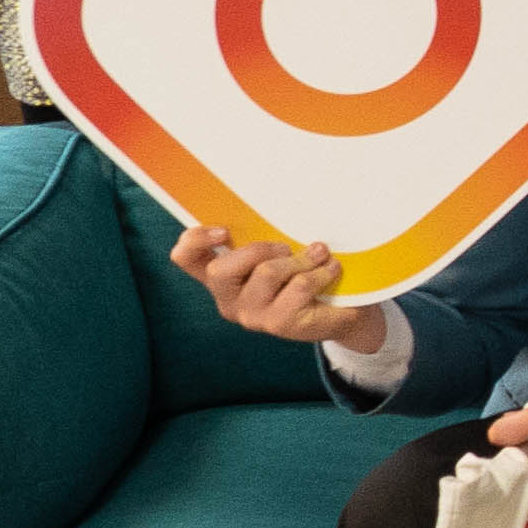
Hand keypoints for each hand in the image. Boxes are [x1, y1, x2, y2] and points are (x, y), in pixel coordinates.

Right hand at [171, 222, 353, 346]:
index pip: (185, 259)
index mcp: (222, 277)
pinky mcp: (280, 324)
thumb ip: (263, 235)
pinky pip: (298, 286)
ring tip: (319, 254)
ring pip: (266, 274)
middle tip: (286, 247)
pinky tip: (330, 269)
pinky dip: (320, 272)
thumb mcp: (278, 251)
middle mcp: (229, 299)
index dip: (194, 241)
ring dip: (299, 258)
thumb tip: (268, 202)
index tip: (224, 230)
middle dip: (257, 250)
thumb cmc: (302, 274)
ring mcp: (252, 315)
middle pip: (220, 270)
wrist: (341, 311)